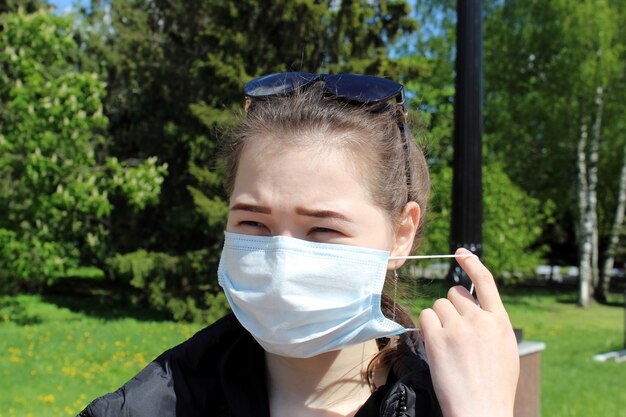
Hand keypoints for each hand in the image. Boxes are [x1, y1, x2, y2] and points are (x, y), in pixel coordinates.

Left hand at [418, 248, 518, 416]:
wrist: (481, 410)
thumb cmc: (493, 386)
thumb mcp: (504, 349)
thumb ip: (491, 325)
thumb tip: (475, 309)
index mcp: (499, 322)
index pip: (485, 282)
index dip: (472, 264)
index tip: (460, 252)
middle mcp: (479, 320)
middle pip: (454, 295)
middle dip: (450, 308)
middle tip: (454, 332)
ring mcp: (458, 328)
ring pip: (438, 306)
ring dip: (438, 320)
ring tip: (448, 345)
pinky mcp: (438, 339)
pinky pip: (425, 318)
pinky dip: (426, 328)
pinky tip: (436, 346)